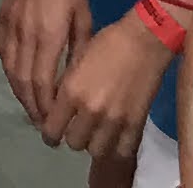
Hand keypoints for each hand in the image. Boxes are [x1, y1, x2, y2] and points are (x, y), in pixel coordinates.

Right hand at [0, 0, 88, 123]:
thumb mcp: (84, 18)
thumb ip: (79, 51)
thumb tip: (77, 81)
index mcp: (46, 37)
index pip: (40, 83)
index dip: (44, 107)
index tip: (52, 124)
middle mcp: (24, 36)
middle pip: (21, 81)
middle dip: (30, 107)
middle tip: (41, 124)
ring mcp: (9, 26)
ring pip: (9, 69)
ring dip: (18, 92)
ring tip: (30, 106)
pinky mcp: (2, 18)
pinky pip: (2, 52)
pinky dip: (9, 70)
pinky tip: (17, 75)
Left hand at [44, 9, 171, 157]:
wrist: (144, 42)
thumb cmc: (107, 44)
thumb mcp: (76, 63)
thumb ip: (66, 88)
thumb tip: (56, 108)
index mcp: (72, 92)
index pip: (52, 129)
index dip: (49, 133)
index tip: (51, 131)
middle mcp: (91, 111)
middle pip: (73, 143)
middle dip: (72, 136)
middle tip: (76, 127)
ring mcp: (115, 121)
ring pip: (96, 151)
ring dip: (93, 143)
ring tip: (95, 132)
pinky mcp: (136, 125)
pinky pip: (122, 151)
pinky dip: (116, 148)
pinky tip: (114, 137)